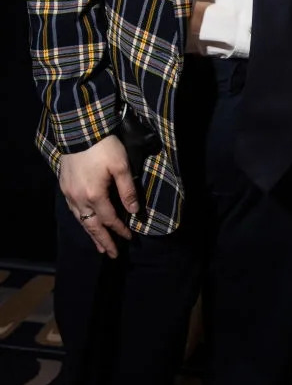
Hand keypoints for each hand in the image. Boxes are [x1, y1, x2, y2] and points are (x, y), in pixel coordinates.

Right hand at [59, 135, 138, 257]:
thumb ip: (127, 190)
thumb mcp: (121, 165)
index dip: (120, 230)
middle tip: (112, 255)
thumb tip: (134, 211)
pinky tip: (85, 223)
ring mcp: (69, 193)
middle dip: (104, 241)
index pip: (110, 219)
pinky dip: (81, 221)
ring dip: (91, 234)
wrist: (80, 129)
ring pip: (80, 220)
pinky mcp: (64, 186)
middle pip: (92, 226)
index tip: (130, 238)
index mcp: (95, 195)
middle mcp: (79, 198)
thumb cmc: (104, 146)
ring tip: (99, 246)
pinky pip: (73, 210)